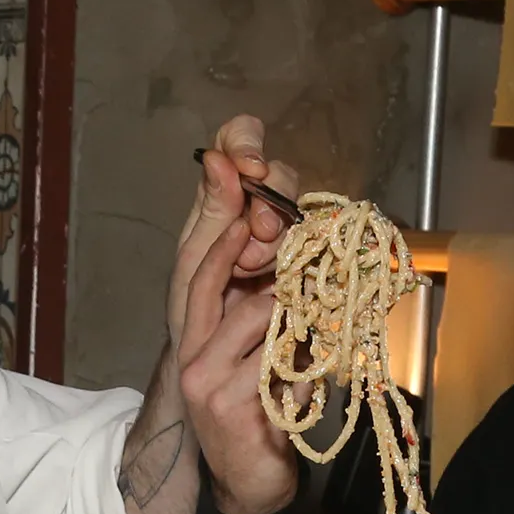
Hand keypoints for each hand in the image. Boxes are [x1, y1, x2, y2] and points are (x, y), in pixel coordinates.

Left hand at [166, 116, 297, 348]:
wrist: (221, 374)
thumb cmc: (196, 319)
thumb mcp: (195, 266)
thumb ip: (211, 214)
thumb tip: (216, 158)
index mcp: (224, 198)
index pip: (238, 138)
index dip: (247, 142)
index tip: (251, 168)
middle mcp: (260, 209)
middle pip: (279, 176)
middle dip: (267, 208)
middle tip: (251, 244)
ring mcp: (289, 236)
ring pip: (298, 213)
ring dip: (274, 245)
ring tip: (251, 276)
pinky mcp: (313, 265)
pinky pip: (318, 248)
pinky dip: (295, 267)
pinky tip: (277, 289)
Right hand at [179, 217, 298, 513]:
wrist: (250, 484)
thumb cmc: (256, 420)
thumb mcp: (250, 366)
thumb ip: (259, 327)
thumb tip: (293, 280)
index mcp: (194, 345)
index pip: (200, 282)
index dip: (224, 248)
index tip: (250, 220)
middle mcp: (195, 362)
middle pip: (240, 301)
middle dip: (281, 285)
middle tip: (315, 277)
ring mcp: (213, 387)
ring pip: (269, 332)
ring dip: (302, 330)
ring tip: (322, 332)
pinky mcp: (239, 409)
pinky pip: (286, 371)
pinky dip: (307, 372)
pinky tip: (314, 381)